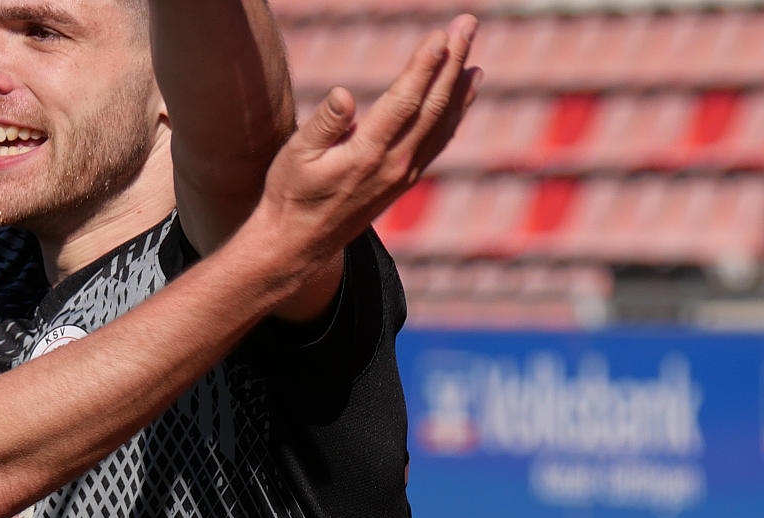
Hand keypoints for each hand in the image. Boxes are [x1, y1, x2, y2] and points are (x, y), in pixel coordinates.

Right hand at [260, 14, 480, 255]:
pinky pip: (437, 142)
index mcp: (367, 153)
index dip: (425, 65)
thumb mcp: (295, 155)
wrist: (298, 243)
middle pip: (433, 105)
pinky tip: (461, 98)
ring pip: (442, 124)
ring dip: (460, 88)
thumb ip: (323, 123)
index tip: (442, 34)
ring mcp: (404, 175)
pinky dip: (454, 116)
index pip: (405, 100)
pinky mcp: (404, 181)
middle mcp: (394, 164)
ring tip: (475, 59)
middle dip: (452, 62)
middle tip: (468, 25)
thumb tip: (344, 94)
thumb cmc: (291, 193)